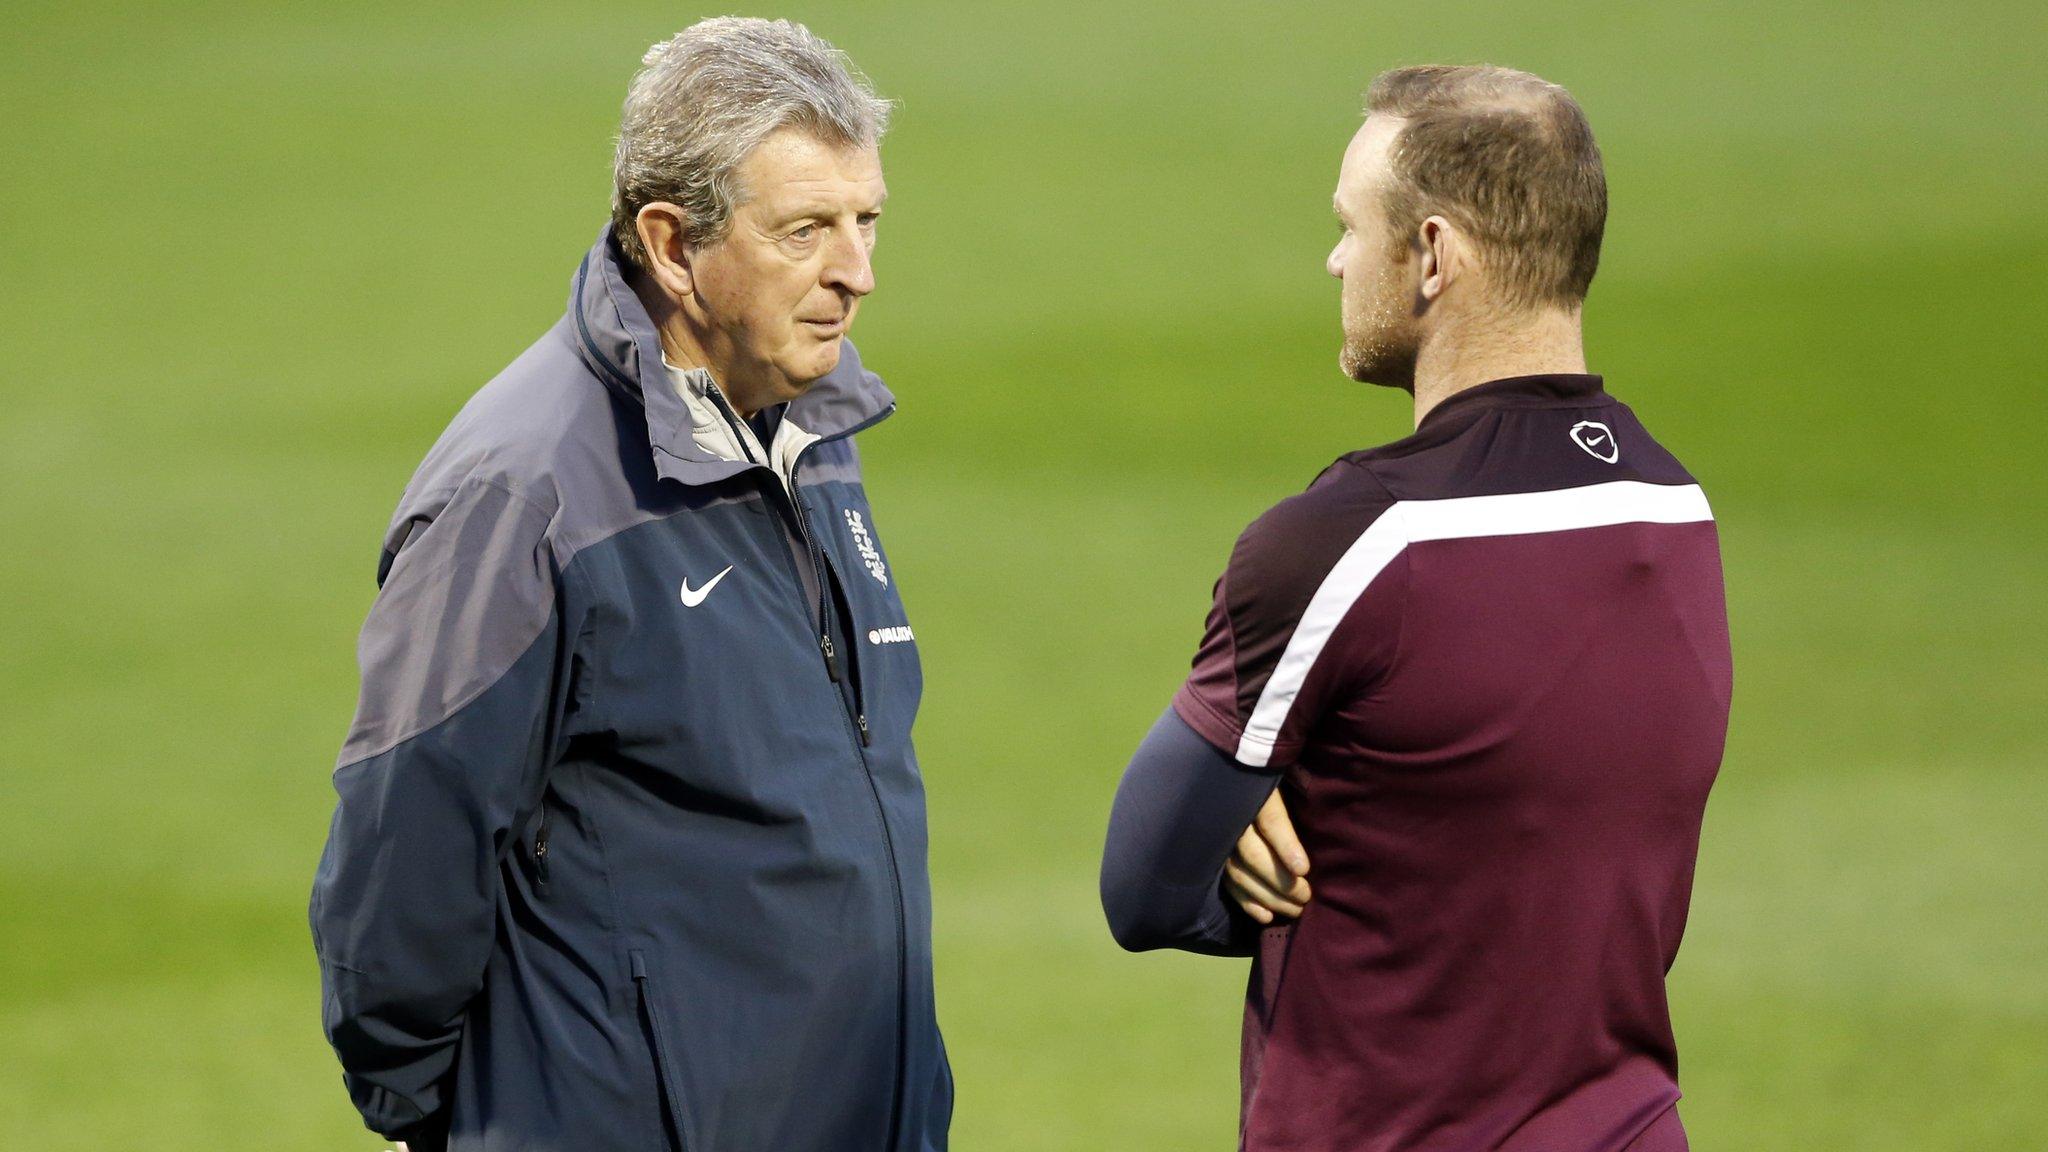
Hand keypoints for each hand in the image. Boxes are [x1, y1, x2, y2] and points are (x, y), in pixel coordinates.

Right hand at [1224, 789, 1310, 923]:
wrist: (1245, 784)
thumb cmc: (1287, 788)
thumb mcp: (1295, 786)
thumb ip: (1304, 803)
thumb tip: (1330, 826)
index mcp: (1256, 789)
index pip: (1269, 819)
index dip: (1285, 845)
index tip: (1303, 869)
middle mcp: (1233, 813)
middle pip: (1252, 852)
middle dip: (1280, 880)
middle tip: (1306, 895)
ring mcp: (1220, 836)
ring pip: (1237, 872)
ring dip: (1267, 896)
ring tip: (1295, 909)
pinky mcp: (1216, 856)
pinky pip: (1227, 883)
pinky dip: (1246, 902)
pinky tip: (1266, 916)